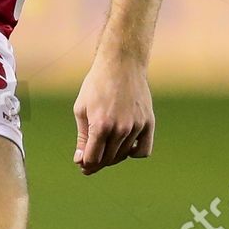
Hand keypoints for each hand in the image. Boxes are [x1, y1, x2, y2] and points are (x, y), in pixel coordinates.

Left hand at [72, 55, 153, 175]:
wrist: (121, 64)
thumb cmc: (96, 85)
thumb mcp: (81, 109)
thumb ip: (82, 137)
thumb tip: (80, 161)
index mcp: (100, 125)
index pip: (92, 158)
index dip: (85, 164)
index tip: (82, 164)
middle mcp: (120, 128)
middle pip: (108, 159)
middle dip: (97, 163)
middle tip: (90, 160)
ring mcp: (136, 126)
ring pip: (124, 155)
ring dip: (112, 156)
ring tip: (104, 147)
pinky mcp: (148, 123)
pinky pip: (143, 150)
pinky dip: (134, 152)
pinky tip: (125, 146)